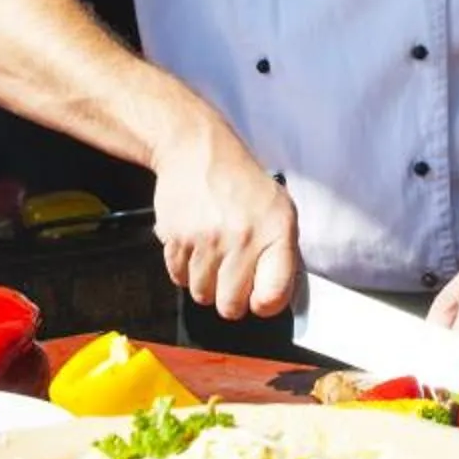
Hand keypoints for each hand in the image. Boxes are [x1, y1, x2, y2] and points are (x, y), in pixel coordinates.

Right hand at [150, 119, 300, 321]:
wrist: (197, 151)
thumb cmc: (242, 183)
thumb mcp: (279, 209)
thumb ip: (281, 255)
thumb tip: (273, 299)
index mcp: (275, 232)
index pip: (272, 297)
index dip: (264, 304)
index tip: (260, 296)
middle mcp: (242, 238)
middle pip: (230, 307)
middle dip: (230, 299)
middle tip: (232, 277)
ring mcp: (207, 240)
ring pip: (202, 295)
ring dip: (206, 283)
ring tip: (213, 254)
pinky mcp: (176, 238)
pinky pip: (179, 278)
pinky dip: (185, 269)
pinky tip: (195, 246)